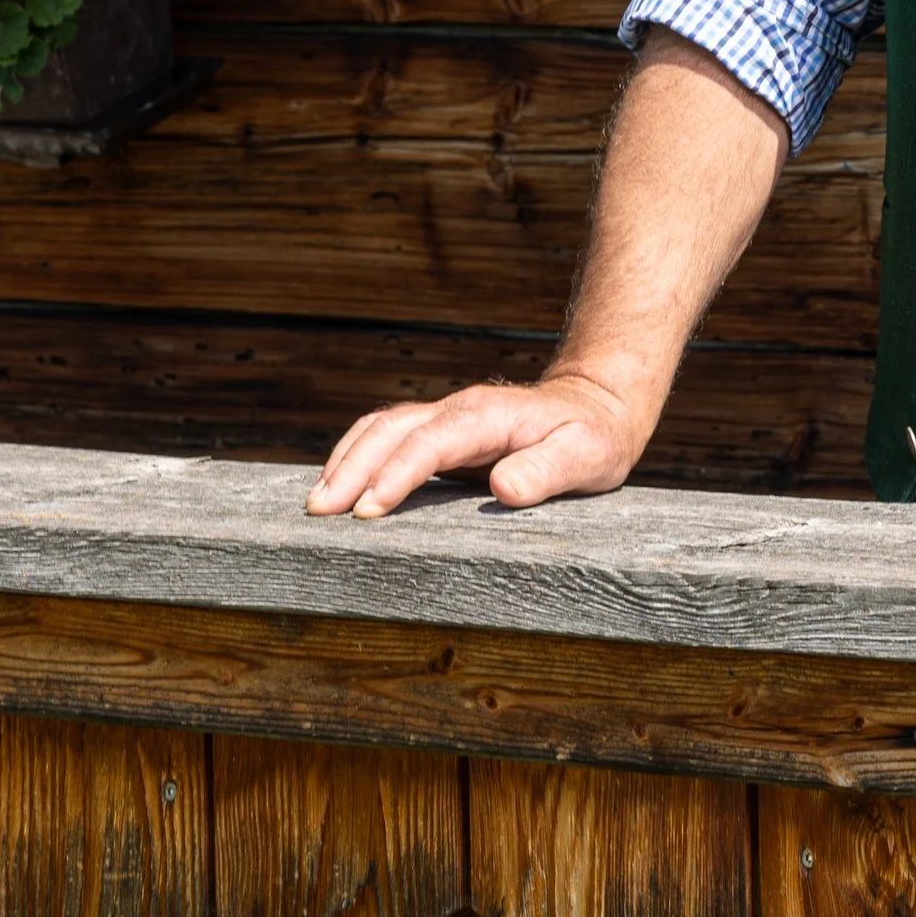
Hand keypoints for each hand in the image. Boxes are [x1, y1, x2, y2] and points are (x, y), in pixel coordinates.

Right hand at [307, 367, 652, 520]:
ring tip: (316, 503)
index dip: (397, 474)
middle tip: (319, 510)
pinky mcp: (441, 432)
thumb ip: (547, 470)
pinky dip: (357, 455)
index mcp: (488, 416)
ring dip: (346, 460)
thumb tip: (504, 488)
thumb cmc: (594, 437)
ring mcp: (446, 418)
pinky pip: (388, 436)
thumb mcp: (587, 455)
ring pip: (381, 428)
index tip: (367, 510)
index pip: (431, 442)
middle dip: (352, 467)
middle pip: (392, 429)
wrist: (598, 405)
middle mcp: (459, 410)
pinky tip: (339, 484)